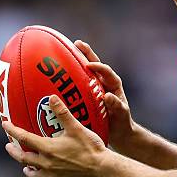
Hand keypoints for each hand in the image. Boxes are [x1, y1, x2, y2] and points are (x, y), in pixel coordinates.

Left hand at [3, 95, 106, 176]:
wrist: (102, 168)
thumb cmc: (90, 146)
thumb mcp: (76, 127)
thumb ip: (63, 112)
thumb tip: (52, 97)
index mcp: (48, 148)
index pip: (24, 138)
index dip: (12, 130)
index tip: (4, 124)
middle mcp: (47, 163)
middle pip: (23, 158)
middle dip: (13, 151)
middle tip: (8, 146)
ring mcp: (53, 175)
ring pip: (33, 174)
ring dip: (27, 168)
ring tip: (25, 166)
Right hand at [74, 40, 136, 156]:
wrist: (118, 133)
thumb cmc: (121, 124)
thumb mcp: (121, 115)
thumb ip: (117, 106)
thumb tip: (108, 96)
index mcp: (113, 85)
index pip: (107, 72)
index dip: (99, 67)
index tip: (89, 65)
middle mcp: (103, 83)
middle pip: (95, 65)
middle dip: (87, 53)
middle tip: (76, 43)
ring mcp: (94, 88)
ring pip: (84, 72)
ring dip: (76, 61)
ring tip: (63, 50)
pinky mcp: (86, 95)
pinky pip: (77, 84)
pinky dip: (68, 77)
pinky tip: (55, 75)